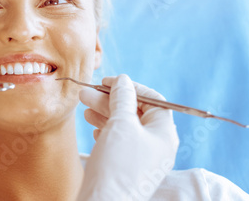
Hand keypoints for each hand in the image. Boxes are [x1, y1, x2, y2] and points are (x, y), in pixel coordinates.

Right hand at [76, 74, 178, 200]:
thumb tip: (123, 81)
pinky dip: (106, 131)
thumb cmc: (117, 164)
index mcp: (164, 134)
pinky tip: (94, 129)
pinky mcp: (127, 167)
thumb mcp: (120, 123)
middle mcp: (157, 145)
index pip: (153, 100)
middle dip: (111, 100)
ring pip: (124, 126)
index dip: (131, 87)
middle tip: (87, 92)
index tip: (108, 82)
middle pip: (136, 112)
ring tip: (84, 107)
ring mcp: (142, 158)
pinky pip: (119, 142)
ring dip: (104, 113)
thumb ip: (122, 98)